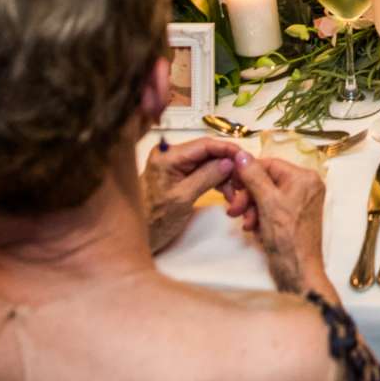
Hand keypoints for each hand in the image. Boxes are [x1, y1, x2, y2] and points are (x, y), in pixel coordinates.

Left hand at [143, 137, 250, 252]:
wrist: (133, 236)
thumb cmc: (154, 220)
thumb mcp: (183, 199)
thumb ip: (207, 177)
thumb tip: (230, 162)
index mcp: (168, 156)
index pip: (205, 144)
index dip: (228, 149)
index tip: (246, 158)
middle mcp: (170, 155)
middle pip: (208, 152)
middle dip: (228, 165)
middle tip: (243, 181)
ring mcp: (173, 165)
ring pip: (207, 163)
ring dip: (223, 175)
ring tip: (234, 193)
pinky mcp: (177, 176)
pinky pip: (201, 172)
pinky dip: (215, 181)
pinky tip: (226, 193)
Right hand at [232, 154, 333, 301]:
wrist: (298, 272)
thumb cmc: (286, 237)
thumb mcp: (267, 203)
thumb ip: (254, 176)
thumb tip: (241, 154)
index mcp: (305, 177)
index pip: (269, 164)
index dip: (247, 173)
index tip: (231, 185)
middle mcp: (306, 186)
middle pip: (267, 180)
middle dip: (248, 195)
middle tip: (233, 209)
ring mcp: (300, 202)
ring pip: (266, 195)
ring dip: (251, 208)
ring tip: (244, 223)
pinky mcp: (293, 217)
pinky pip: (271, 208)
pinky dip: (259, 217)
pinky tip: (252, 229)